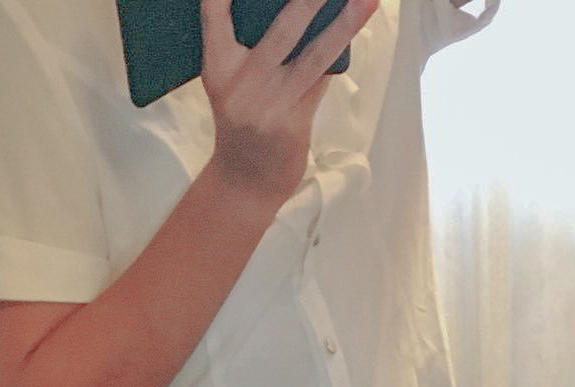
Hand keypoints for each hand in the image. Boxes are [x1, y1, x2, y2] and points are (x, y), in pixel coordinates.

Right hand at [201, 0, 377, 212]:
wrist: (245, 180)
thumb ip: (249, 44)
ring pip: (315, 55)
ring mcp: (270, 105)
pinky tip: (358, 21)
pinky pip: (323, 80)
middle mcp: (241, 83)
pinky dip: (339, 51)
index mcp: (217, 65)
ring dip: (344, 25)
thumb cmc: (243, 119)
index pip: (216, 11)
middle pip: (282, 29)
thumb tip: (303, 8)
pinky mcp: (293, 124)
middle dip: (309, 0)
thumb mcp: (231, 80)